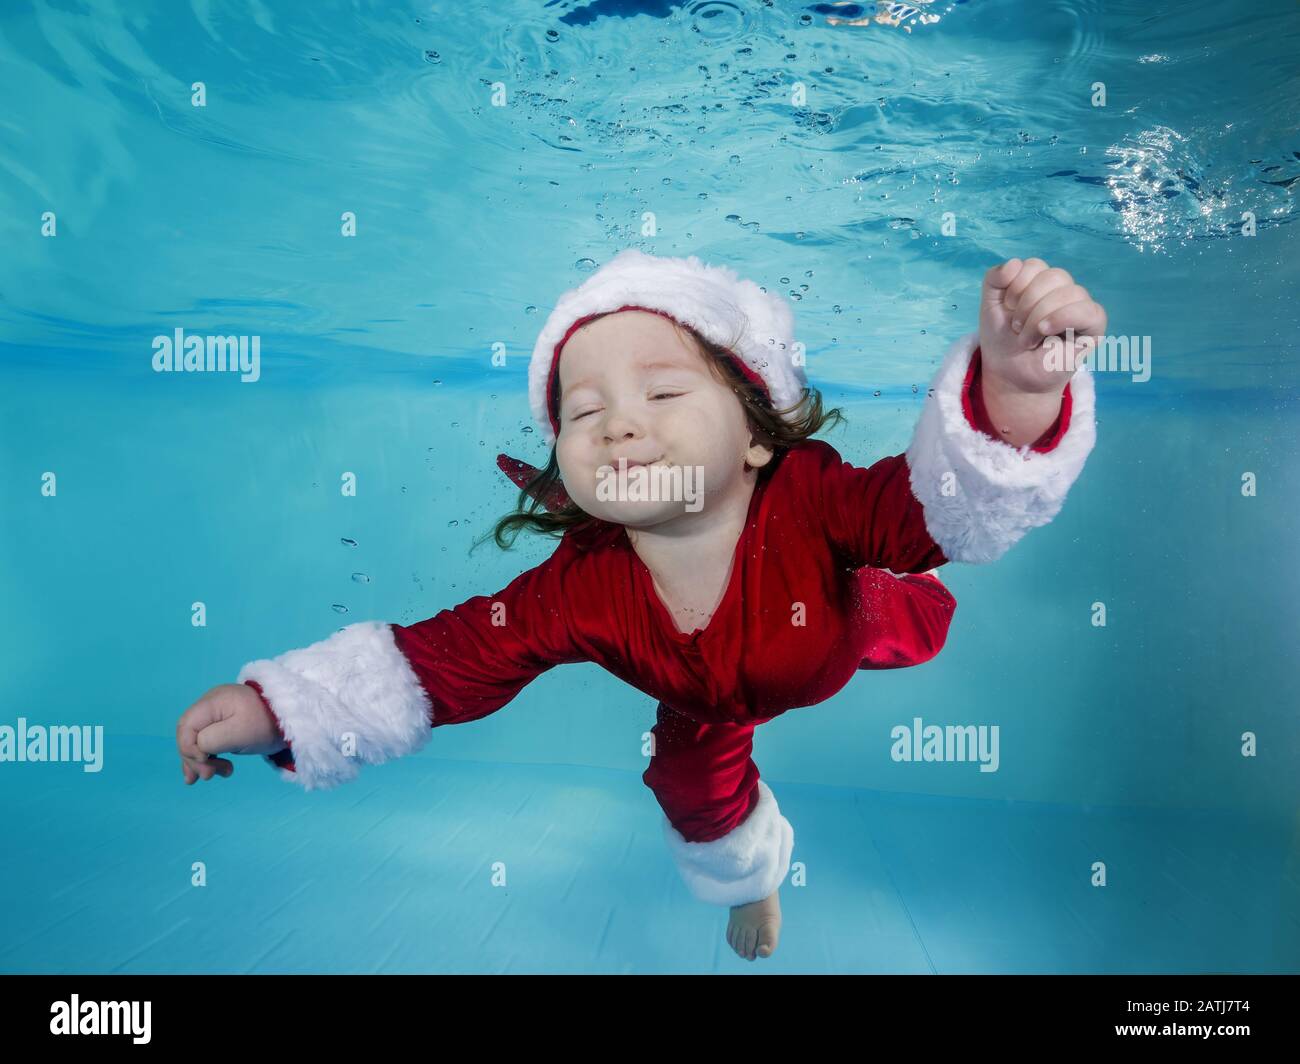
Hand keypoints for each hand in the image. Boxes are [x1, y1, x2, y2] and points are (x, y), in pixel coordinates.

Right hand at [176, 683, 284, 784]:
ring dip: (201, 761)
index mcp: (213, 701)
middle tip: (209, 776)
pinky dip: (209, 757)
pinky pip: (209, 741)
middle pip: (189, 734)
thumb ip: (211, 740)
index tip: (207, 763)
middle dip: (194, 758)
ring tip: (211, 777)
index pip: (186, 726)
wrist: (293, 721)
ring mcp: (218, 714)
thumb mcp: (239, 733)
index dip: (189, 748)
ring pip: (197, 740)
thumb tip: (197, 751)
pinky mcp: (225, 725)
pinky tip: (212, 772)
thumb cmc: (267, 724)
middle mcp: (211, 705)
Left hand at [979, 258, 1106, 395]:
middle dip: (1027, 303)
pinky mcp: (1093, 328)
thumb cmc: (1003, 340)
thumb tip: (1014, 263)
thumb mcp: (990, 305)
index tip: (1007, 308)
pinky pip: (1090, 311)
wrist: (1009, 374)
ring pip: (1070, 292)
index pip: (1035, 266)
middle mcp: (1063, 290)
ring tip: (1026, 338)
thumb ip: (995, 278)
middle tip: (1016, 328)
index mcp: (1040, 282)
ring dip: (1040, 316)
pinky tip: (1045, 330)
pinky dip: (1064, 317)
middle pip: (1053, 276)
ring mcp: (1079, 307)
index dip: (1016, 285)